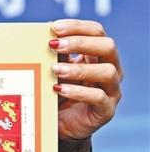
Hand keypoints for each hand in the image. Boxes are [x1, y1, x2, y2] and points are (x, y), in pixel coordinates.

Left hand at [49, 19, 121, 139]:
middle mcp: (110, 69)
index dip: (77, 27)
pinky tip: (59, 89)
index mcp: (98, 56)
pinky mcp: (106, 110)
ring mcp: (111, 90)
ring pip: (108, 72)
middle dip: (80, 43)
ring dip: (79, 68)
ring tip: (54, 70)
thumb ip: (53, 56)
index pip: (96, 32)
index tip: (54, 27)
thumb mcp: (54, 71)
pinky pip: (98, 98)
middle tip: (53, 45)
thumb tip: (41, 35)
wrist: (58, 124)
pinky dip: (78, 92)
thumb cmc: (57, 92)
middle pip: (107, 47)